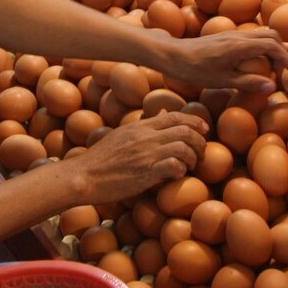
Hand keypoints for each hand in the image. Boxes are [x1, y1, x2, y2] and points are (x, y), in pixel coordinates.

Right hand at [63, 111, 208, 204]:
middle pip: (185, 130)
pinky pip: (173, 166)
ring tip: (190, 166)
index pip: (175, 115)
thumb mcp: (123, 134)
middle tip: (200, 153)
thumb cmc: (101, 158)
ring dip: (193, 158)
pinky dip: (181, 170)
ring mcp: (146, 154)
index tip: (204, 129)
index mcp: (140, 126)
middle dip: (199, 141)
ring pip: (183, 147)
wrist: (83, 176)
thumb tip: (162, 112)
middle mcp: (145, 137)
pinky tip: (177, 175)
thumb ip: (144, 124)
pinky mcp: (145, 173)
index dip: (195, 121)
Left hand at [161, 28, 287, 93]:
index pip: (272, 46)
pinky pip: (251, 37)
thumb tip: (272, 87)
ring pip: (261, 34)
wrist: (172, 54)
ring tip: (270, 69)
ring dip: (271, 48)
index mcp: (240, 46)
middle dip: (281, 51)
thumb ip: (248, 83)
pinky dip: (260, 47)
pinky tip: (253, 64)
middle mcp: (238, 35)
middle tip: (282, 71)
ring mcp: (231, 34)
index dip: (286, 58)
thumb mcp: (222, 81)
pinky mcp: (225, 36)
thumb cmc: (195, 70)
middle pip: (271, 35)